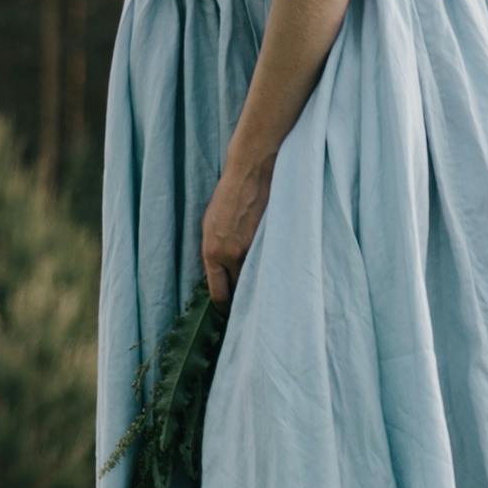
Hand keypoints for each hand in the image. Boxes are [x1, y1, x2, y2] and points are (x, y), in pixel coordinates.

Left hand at [201, 158, 270, 303]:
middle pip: (239, 292)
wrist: (250, 172)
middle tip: (250, 308)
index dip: (224, 308)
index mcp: (212, 252)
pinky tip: (278, 274)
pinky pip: (272, 266)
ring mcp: (253, 250)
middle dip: (244, 300)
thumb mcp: (210, 225)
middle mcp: (231, 256)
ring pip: (257, 281)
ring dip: (260, 286)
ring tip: (265, 294)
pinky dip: (272, 271)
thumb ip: (215, 251)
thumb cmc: (228, 196)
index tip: (229, 314)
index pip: (218, 293)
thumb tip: (222, 272)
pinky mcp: (272, 242)